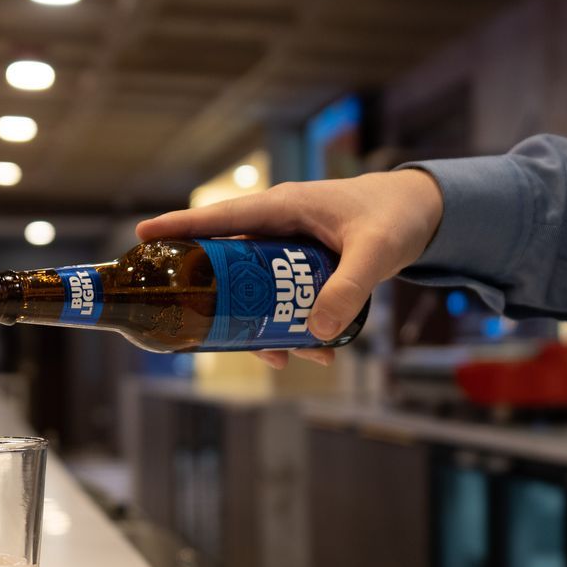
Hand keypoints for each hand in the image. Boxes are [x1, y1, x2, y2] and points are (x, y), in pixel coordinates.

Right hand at [135, 169, 443, 367]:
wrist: (424, 212)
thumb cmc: (396, 217)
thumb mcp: (375, 253)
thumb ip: (349, 289)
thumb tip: (316, 332)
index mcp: (283, 207)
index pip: (221, 218)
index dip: (181, 228)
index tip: (143, 236)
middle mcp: (278, 226)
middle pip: (228, 264)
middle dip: (219, 301)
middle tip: (206, 330)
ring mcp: (287, 248)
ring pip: (255, 290)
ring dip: (264, 326)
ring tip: (286, 359)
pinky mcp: (302, 267)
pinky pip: (281, 299)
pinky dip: (292, 327)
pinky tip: (316, 352)